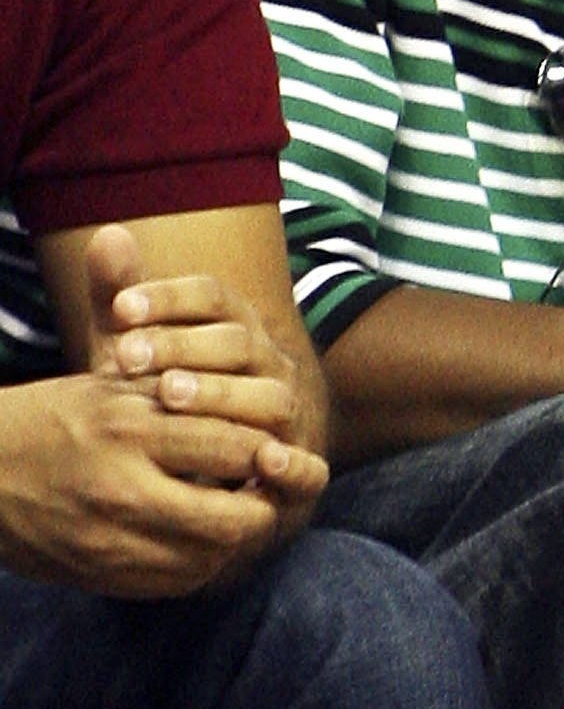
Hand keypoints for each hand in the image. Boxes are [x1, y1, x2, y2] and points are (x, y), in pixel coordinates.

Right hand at [0, 374, 291, 594]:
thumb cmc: (48, 419)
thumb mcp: (107, 387)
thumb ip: (180, 393)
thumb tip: (258, 413)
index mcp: (127, 428)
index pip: (234, 448)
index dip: (269, 452)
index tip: (278, 449)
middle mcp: (123, 489)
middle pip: (235, 520)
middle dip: (263, 507)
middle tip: (266, 491)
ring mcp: (111, 542)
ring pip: (213, 558)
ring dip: (235, 539)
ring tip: (235, 512)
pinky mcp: (102, 576)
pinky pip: (179, 582)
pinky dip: (201, 563)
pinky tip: (198, 539)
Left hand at [85, 224, 324, 533]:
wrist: (214, 475)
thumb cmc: (169, 408)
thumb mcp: (136, 356)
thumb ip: (119, 300)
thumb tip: (109, 233)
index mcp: (236, 332)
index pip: (214, 298)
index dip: (169, 298)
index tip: (119, 308)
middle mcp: (271, 368)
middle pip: (238, 343)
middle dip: (180, 346)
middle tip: (125, 356)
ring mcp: (289, 418)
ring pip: (270, 399)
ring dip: (220, 394)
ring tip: (168, 395)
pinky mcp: (299, 473)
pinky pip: (309, 468)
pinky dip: (293, 465)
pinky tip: (262, 458)